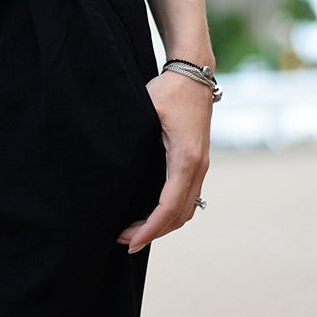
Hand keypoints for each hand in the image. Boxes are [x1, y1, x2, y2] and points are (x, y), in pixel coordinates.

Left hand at [117, 70, 210, 254]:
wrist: (194, 74)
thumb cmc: (168, 91)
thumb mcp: (147, 111)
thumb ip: (134, 140)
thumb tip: (115, 167)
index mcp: (186, 158)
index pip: (169, 206)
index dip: (150, 229)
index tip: (130, 241)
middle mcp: (199, 167)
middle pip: (179, 215)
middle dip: (152, 232)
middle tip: (123, 241)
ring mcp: (202, 166)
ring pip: (186, 210)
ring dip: (162, 225)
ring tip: (134, 233)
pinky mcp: (199, 163)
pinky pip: (188, 198)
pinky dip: (171, 213)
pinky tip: (151, 215)